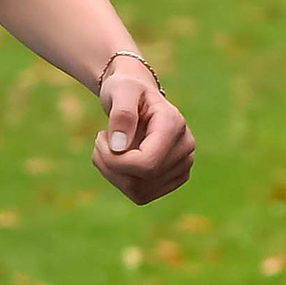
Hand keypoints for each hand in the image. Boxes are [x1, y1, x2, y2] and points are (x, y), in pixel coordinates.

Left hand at [92, 67, 194, 204]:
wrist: (137, 97)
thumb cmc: (127, 90)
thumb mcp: (121, 91)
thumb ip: (121, 114)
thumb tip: (119, 147)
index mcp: (175, 125)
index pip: (146, 164)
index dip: (115, 161)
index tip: (100, 138)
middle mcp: (185, 147)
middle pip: (140, 180)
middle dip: (109, 165)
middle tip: (100, 141)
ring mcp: (183, 166)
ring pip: (139, 192)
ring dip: (112, 174)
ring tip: (107, 148)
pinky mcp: (173, 179)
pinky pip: (141, 194)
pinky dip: (120, 181)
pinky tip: (117, 160)